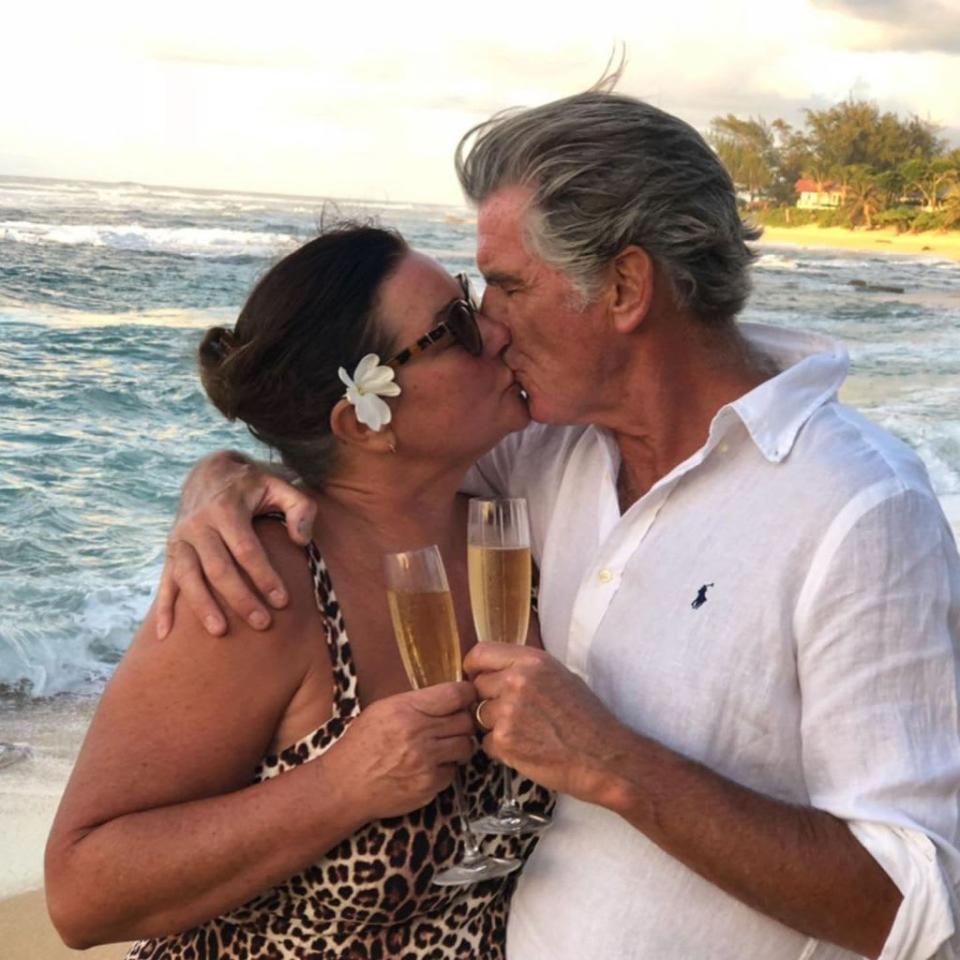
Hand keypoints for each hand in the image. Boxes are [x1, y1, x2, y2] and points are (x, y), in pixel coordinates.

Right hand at [156, 452, 316, 638]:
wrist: (210, 472)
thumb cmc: (253, 486)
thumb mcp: (280, 486)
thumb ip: (300, 508)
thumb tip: (302, 540)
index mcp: (225, 508)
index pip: (246, 549)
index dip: (264, 576)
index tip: (282, 600)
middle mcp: (197, 524)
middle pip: (218, 568)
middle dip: (240, 598)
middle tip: (262, 623)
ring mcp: (180, 538)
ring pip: (188, 577)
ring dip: (202, 606)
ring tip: (220, 631)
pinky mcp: (171, 550)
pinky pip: (165, 580)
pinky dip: (163, 607)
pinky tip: (164, 634)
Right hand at [325, 682, 477, 821]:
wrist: (344, 785)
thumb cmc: (361, 745)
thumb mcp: (382, 710)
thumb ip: (416, 702)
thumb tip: (449, 698)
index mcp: (406, 709)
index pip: (455, 694)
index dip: (467, 694)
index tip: (467, 697)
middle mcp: (418, 733)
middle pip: (466, 720)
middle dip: (463, 721)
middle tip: (453, 725)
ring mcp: (425, 761)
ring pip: (466, 746)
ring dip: (458, 745)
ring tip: (443, 746)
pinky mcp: (429, 785)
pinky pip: (453, 771)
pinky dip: (446, 769)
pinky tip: (429, 767)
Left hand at [464, 643, 629, 802]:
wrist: (605, 757)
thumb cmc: (587, 718)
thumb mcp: (561, 676)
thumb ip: (527, 669)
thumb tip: (497, 670)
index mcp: (531, 660)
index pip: (480, 653)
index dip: (474, 667)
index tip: (476, 677)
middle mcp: (517, 681)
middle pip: (477, 686)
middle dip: (488, 700)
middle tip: (513, 714)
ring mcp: (508, 712)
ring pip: (479, 716)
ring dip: (494, 726)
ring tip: (525, 733)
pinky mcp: (505, 741)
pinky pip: (487, 742)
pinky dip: (501, 749)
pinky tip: (527, 749)